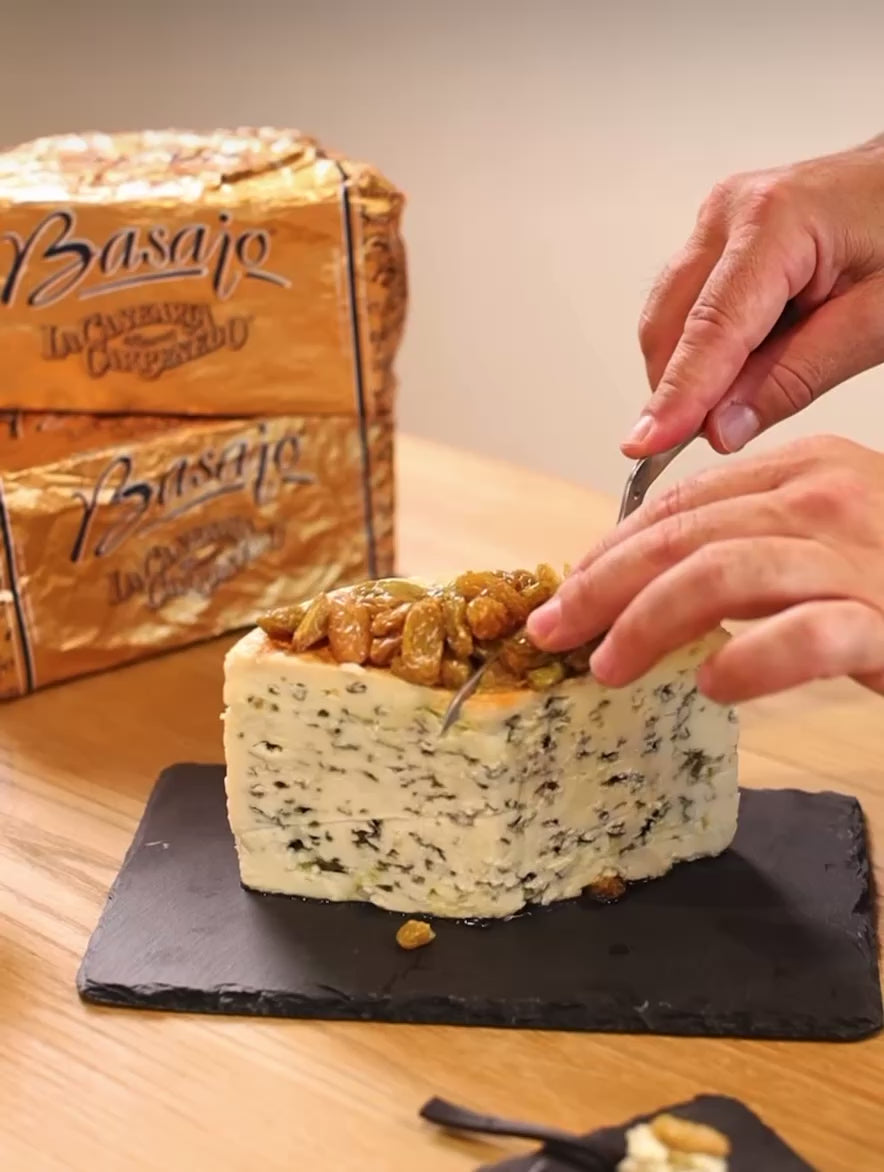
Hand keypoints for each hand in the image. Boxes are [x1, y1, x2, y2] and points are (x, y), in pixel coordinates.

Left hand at [526, 436, 883, 702]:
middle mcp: (831, 497)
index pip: (682, 502)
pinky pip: (808, 635)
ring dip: (648, 621)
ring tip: (609, 665)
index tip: (568, 589)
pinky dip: (752, 659)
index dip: (612, 548)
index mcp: (809, 469)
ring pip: (723, 573)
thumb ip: (751, 544)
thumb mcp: (824, 543)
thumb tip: (646, 581)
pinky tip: (714, 682)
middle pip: (685, 533)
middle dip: (602, 583)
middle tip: (554, 631)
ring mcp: (864, 556)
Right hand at [626, 133, 883, 456]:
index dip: (677, 395)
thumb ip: (797, 377)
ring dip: (695, 373)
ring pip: (670, 325)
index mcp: (776, 219)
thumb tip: (721, 428)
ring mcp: (717, 226)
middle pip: (670, 327)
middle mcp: (731, 214)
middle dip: (682, 391)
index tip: (647, 444)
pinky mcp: (715, 244)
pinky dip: (705, 354)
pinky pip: (686, 313)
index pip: (709, 328)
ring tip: (757, 386)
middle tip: (719, 436)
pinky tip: (749, 360)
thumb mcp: (878, 319)